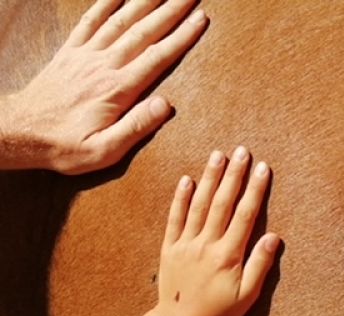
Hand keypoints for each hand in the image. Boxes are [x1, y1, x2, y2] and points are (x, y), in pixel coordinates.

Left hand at [3, 0, 206, 173]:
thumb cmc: (66, 147)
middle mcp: (103, 65)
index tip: (200, 20)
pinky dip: (106, 3)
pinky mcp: (70, 52)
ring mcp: (85, 55)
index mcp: (117, 90)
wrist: (21, 133)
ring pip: (120, 20)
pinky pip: (90, 20)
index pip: (157, 57)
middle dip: (170, 10)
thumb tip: (166, 105)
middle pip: (143, 31)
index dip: (181, 37)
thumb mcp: (105, 150)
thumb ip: (136, 127)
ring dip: (144, 1)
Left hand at [153, 146, 279, 315]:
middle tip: (242, 151)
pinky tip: (187, 179)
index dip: (255, 190)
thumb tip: (273, 237)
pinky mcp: (170, 247)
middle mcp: (207, 243)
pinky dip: (180, 198)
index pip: (245, 215)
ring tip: (218, 155)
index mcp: (228, 254)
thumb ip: (260, 266)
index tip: (262, 168)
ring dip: (209, 178)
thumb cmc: (217, 312)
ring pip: (199, 204)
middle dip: (234, 175)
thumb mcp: (246, 296)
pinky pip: (175, 218)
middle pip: (222, 202)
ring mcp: (187, 243)